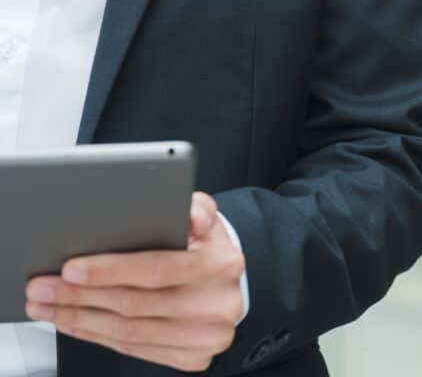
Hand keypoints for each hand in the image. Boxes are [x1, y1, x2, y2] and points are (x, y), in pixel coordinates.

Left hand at [25, 191, 244, 372]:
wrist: (231, 284)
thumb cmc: (206, 247)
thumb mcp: (207, 216)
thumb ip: (197, 207)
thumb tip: (189, 213)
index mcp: (220, 263)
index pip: (157, 269)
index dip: (110, 270)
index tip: (71, 268)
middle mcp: (215, 305)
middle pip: (135, 304)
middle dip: (81, 296)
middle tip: (44, 287)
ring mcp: (204, 337)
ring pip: (128, 331)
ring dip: (80, 319)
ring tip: (49, 306)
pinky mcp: (191, 358)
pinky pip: (134, 349)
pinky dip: (98, 335)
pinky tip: (76, 322)